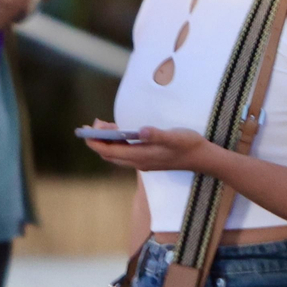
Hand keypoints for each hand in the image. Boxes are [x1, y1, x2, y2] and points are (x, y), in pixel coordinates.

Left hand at [83, 122, 214, 172]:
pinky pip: (124, 153)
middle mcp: (139, 162)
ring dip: (106, 143)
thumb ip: (158, 134)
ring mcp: (142, 162)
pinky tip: (118, 133)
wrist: (202, 158)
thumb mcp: (175, 136)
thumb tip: (141, 131)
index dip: (95, 143)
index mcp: (142, 156)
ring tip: (103, 126)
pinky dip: (116, 144)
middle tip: (93, 124)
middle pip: (109, 154)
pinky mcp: (146, 159)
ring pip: (116, 155)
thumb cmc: (189, 145)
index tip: (84, 132)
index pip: (110, 151)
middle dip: (97, 141)